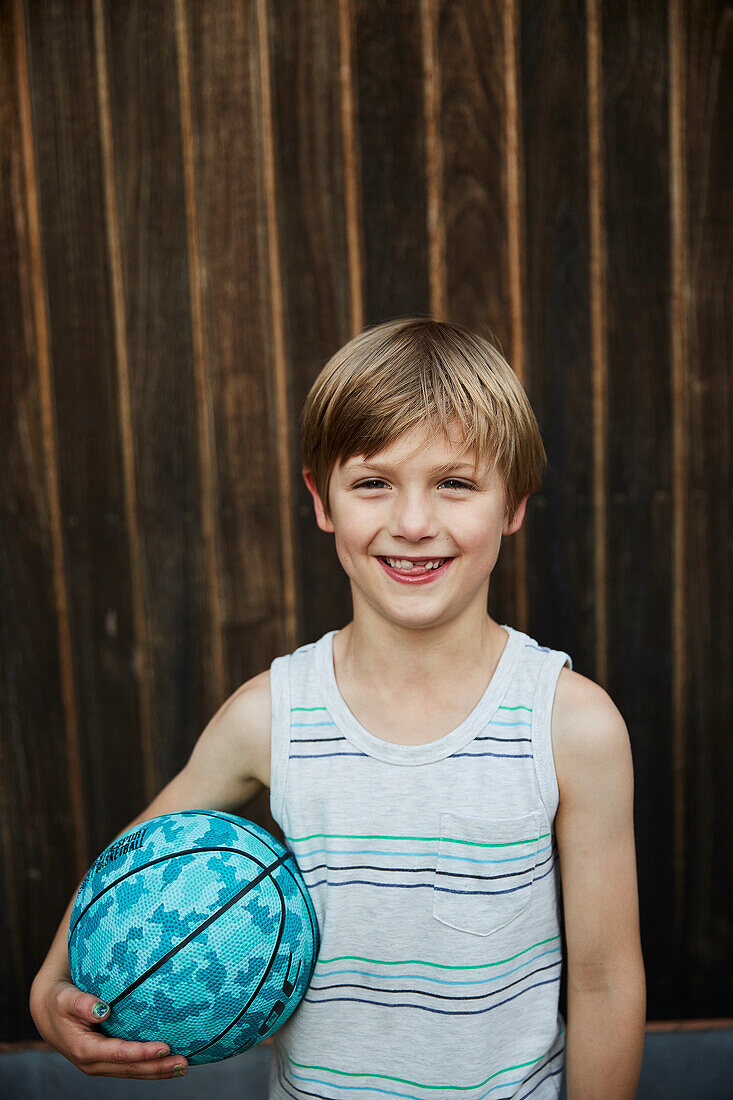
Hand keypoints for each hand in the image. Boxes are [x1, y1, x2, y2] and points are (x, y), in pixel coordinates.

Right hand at [29, 975, 188, 1078]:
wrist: (49, 1013)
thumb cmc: (59, 1001)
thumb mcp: (65, 999)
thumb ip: (81, 1004)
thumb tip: (102, 1010)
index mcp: (85, 1050)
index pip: (118, 1054)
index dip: (142, 1053)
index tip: (164, 1047)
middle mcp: (95, 1063)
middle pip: (130, 1069)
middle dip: (157, 1067)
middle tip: (184, 1063)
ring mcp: (102, 1064)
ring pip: (133, 1072)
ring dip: (158, 1071)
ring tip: (183, 1067)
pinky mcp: (108, 1060)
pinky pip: (131, 1067)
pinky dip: (150, 1067)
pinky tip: (168, 1064)